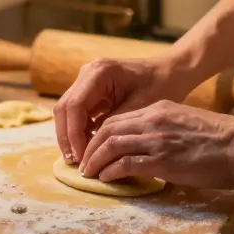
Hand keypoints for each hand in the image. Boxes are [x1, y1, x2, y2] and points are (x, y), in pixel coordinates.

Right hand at [53, 56, 193, 164]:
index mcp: (99, 72)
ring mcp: (86, 81)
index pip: (75, 106)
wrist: (170, 71)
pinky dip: (79, 130)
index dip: (74, 134)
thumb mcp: (139, 108)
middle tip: (74, 162)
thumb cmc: (161, 86)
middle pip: (64, 107)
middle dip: (67, 136)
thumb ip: (113, 126)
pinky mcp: (90, 90)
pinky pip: (77, 112)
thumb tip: (93, 149)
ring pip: (67, 111)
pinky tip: (86, 149)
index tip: (82, 157)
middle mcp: (87, 73)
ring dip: (70, 135)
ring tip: (78, 159)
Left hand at [78, 100, 233, 189]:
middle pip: (107, 130)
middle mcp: (154, 120)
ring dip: (95, 161)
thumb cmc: (224, 141)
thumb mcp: (188, 126)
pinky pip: (125, 163)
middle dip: (91, 147)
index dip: (101, 135)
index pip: (118, 119)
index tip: (95, 149)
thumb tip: (152, 152)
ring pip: (110, 145)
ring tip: (89, 174)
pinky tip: (106, 179)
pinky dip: (111, 171)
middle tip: (85, 164)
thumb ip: (167, 133)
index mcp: (160, 109)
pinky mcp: (162, 160)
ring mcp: (157, 139)